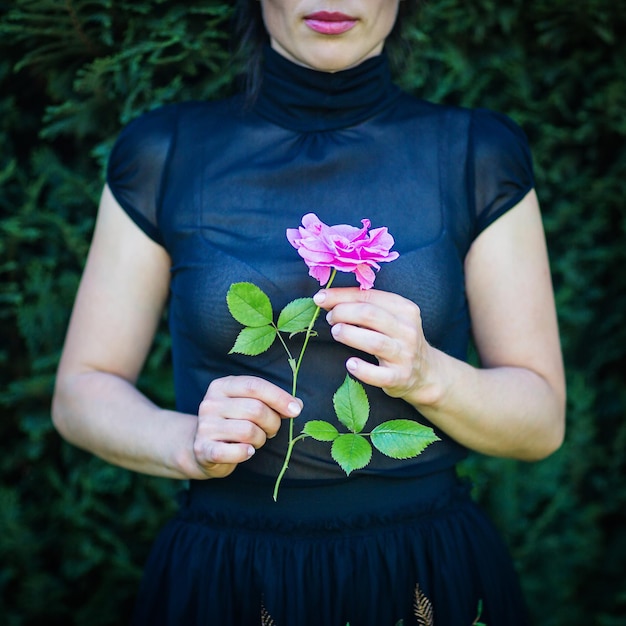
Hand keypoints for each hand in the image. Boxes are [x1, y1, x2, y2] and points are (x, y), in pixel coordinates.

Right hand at [191, 376, 301, 478]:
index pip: (254, 385)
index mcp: (222, 386)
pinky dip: (246, 453)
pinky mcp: (203, 449)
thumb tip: (297, 404)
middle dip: (272, 422)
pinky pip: (234, 451)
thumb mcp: (248, 405)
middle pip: (255, 409)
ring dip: (261, 439)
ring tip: (256, 441)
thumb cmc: (233, 423)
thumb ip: (270, 402)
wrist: (202, 449)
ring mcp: (205, 426)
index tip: (296, 409)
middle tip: (271, 430)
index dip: (279, 397)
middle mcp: (210, 403)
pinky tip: (248, 452)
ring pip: (248, 431)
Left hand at [313, 288, 433, 402]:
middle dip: (343, 313)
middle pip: (369, 314)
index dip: (341, 295)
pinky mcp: (400, 377)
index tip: (320, 297)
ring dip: (349, 335)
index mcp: (405, 309)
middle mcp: (407, 330)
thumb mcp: (392, 318)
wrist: (425, 373)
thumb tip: (328, 298)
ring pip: (374, 342)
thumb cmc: (398, 339)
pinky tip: (350, 364)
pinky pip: (379, 374)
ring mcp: (405, 355)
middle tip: (330, 318)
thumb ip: (367, 306)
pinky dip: (363, 370)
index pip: (369, 296)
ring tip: (336, 332)